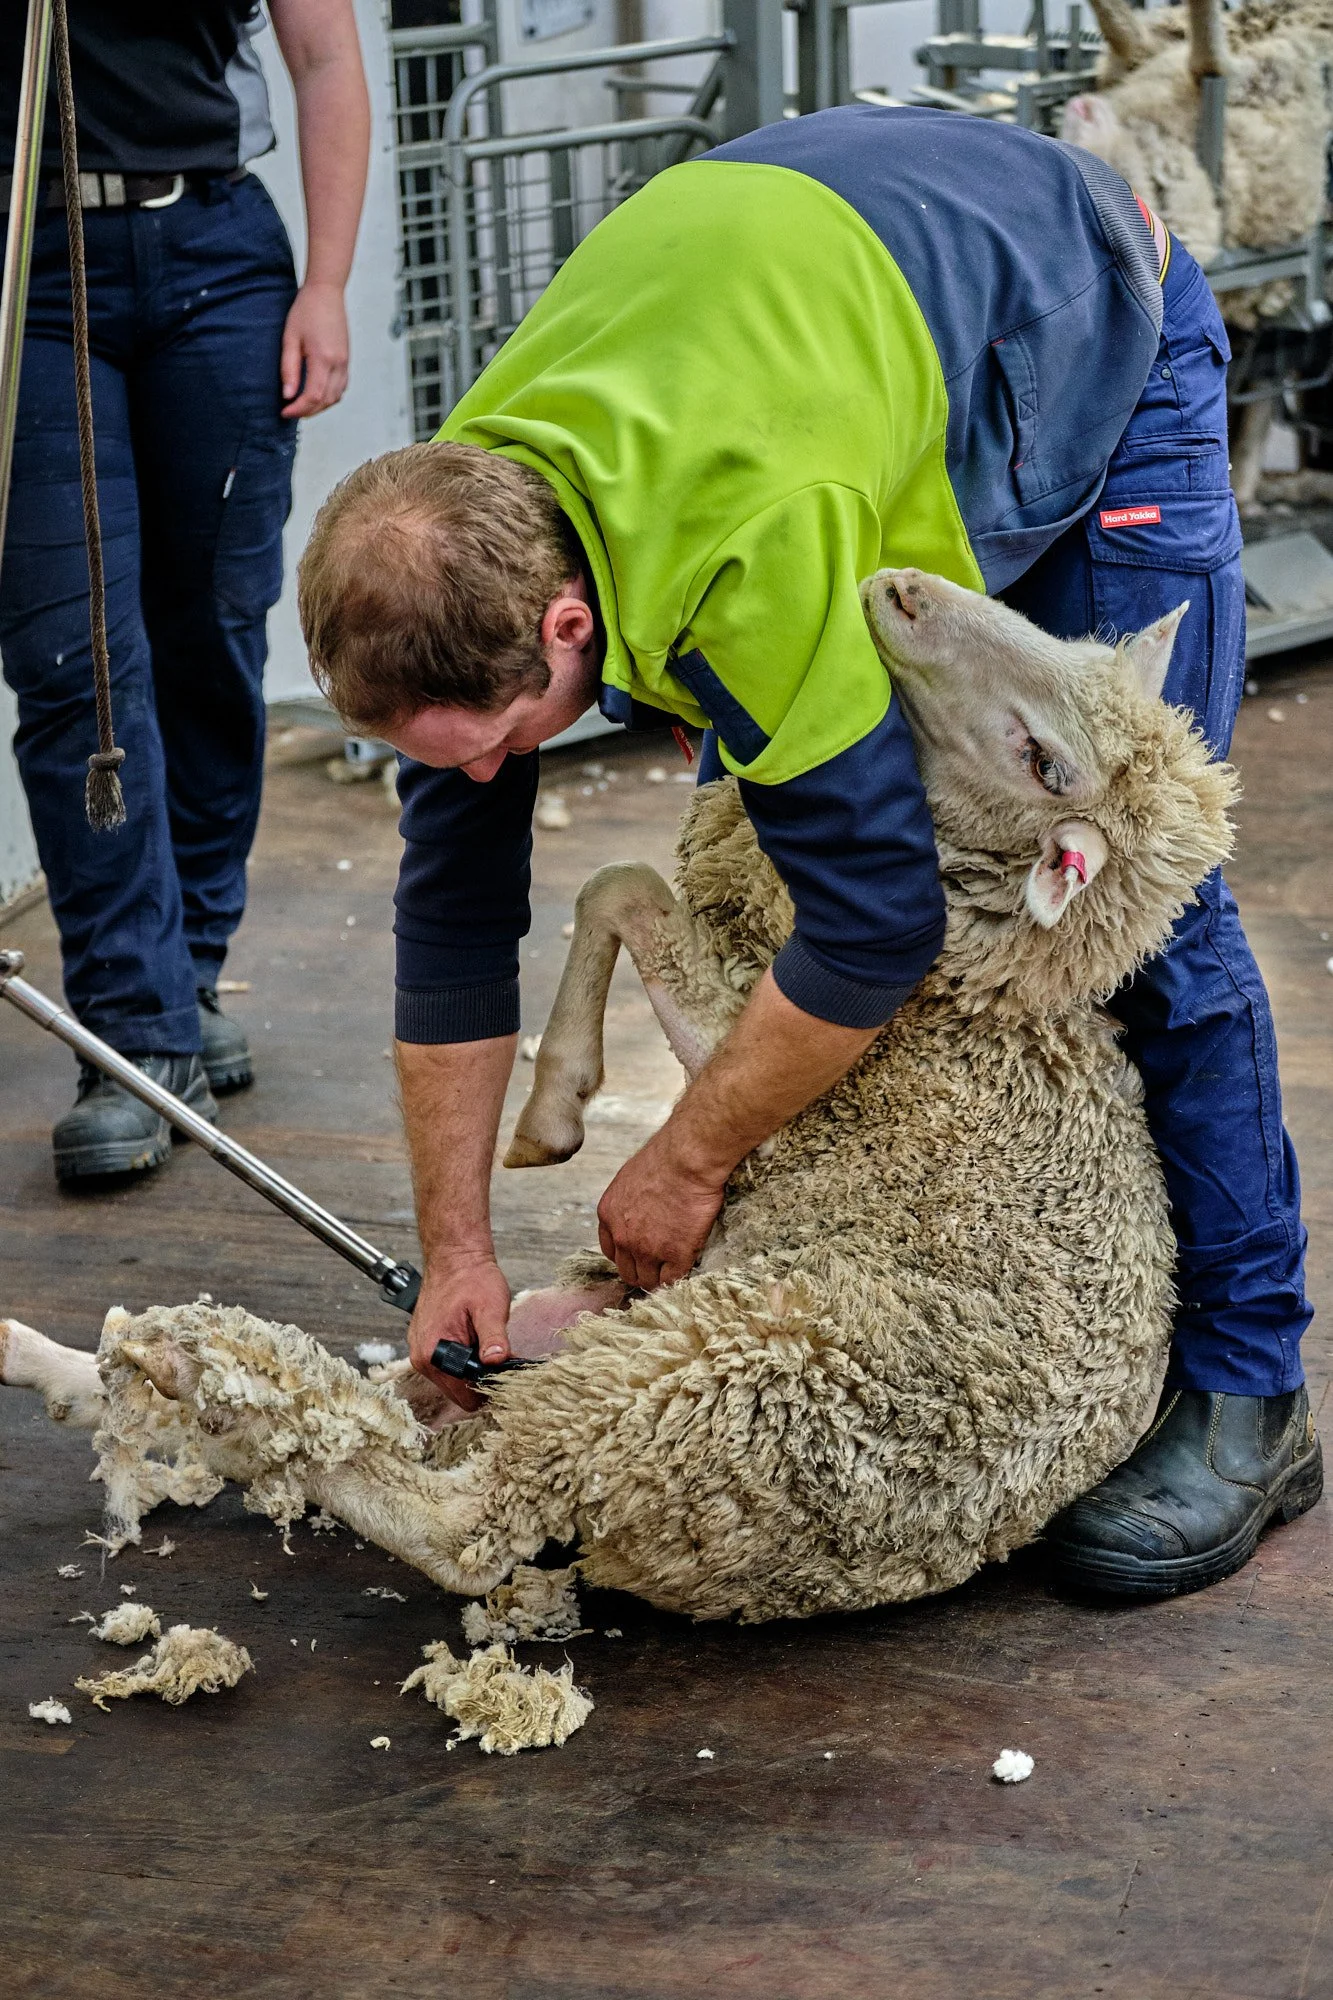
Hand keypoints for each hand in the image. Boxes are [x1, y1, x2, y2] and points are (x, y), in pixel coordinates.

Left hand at [279, 281, 349, 416]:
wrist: (326, 293)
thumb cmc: (306, 310)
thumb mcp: (290, 338)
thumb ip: (289, 368)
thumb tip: (287, 395)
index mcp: (323, 358)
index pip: (313, 396)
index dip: (298, 408)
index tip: (284, 412)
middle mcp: (338, 363)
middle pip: (326, 401)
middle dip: (308, 411)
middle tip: (290, 411)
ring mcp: (345, 363)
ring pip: (336, 397)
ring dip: (319, 406)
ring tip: (302, 405)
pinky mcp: (346, 360)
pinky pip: (341, 387)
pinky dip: (329, 397)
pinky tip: (316, 394)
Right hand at [408, 1256, 511, 1411]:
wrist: (454, 1257)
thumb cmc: (471, 1278)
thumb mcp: (491, 1307)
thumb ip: (494, 1336)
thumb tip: (497, 1361)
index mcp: (434, 1353)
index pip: (466, 1397)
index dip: (490, 1387)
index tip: (505, 1371)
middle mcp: (422, 1358)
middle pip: (459, 1392)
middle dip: (481, 1378)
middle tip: (498, 1353)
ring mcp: (421, 1352)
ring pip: (454, 1380)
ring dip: (473, 1368)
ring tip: (485, 1342)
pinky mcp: (426, 1345)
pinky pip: (448, 1366)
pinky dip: (464, 1359)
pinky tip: (474, 1339)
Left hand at [597, 1129, 727, 1289]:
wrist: (686, 1160)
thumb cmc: (665, 1159)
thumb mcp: (630, 1179)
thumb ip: (628, 1202)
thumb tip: (639, 1212)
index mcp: (608, 1215)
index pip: (611, 1251)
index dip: (627, 1255)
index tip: (639, 1254)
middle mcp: (623, 1237)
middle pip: (627, 1271)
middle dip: (641, 1270)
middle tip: (658, 1265)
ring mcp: (647, 1249)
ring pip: (648, 1281)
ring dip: (659, 1277)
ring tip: (673, 1268)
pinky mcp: (675, 1254)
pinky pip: (672, 1280)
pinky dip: (678, 1277)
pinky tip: (686, 1264)